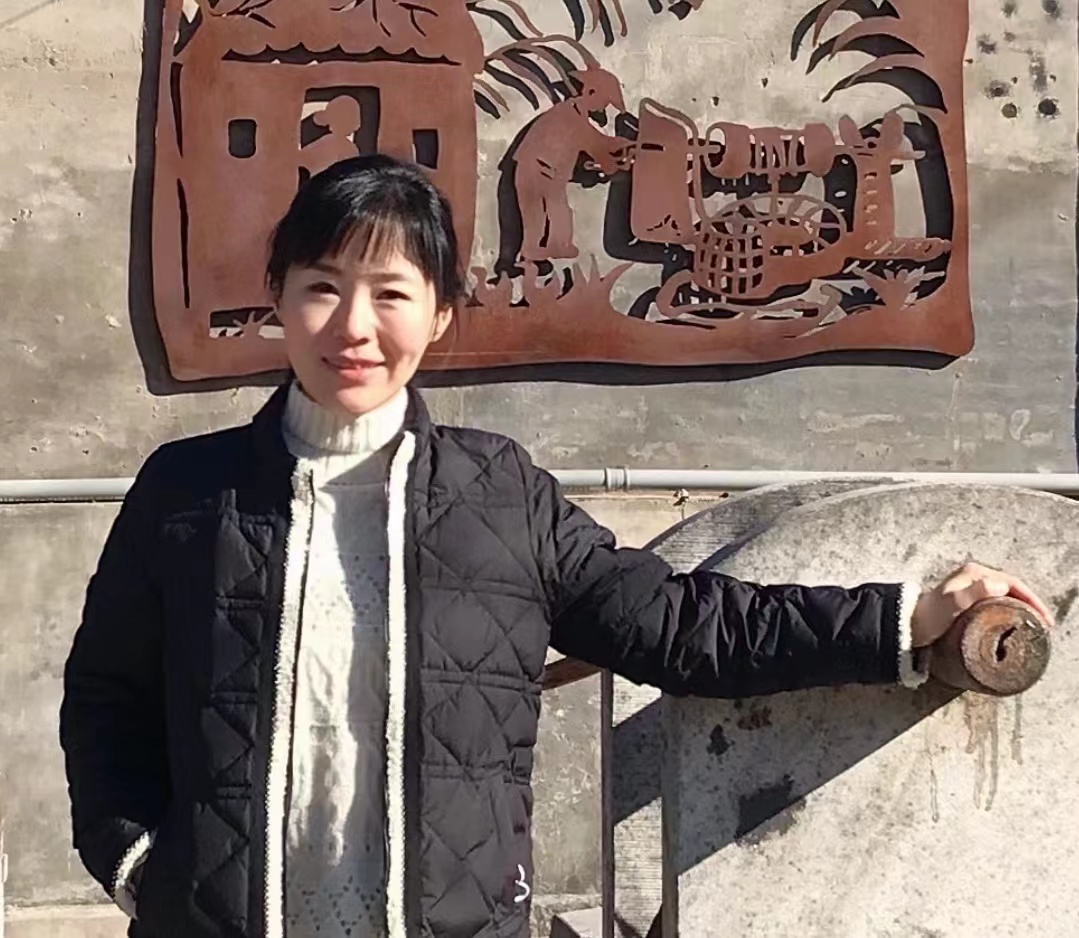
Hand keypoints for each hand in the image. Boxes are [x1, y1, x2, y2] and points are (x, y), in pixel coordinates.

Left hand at [912, 562, 1053, 647]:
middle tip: (1043, 623)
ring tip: (1033, 624)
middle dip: (1030, 603)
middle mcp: (973, 576)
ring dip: (1021, 606)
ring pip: (1004, 594)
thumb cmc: (929, 616)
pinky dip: (1009, 610)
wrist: (908, 625)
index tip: (1043, 617)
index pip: (1012, 582)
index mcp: (974, 573)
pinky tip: (1013, 622)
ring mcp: (970, 587)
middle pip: (1011, 587)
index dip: (1031, 599)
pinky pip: (996, 601)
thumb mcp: (952, 604)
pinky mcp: (967, 599)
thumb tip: (1000, 585)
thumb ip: (972, 592)